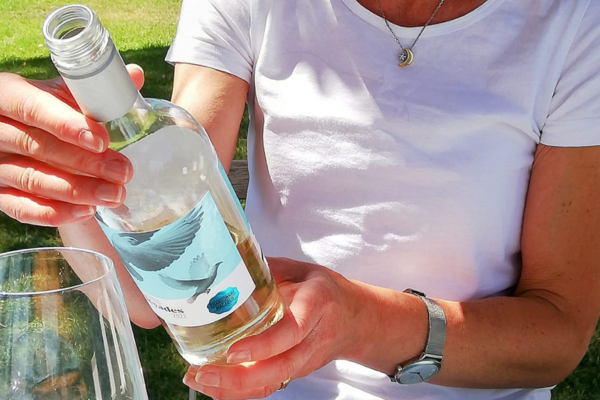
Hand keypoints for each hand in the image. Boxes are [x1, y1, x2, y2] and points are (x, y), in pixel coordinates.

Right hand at [0, 65, 142, 225]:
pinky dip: (55, 213)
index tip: (102, 141)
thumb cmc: (40, 108)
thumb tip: (135, 74)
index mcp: (8, 95)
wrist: (7, 129)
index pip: (32, 108)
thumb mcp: (58, 93)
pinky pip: (21, 208)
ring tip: (115, 194)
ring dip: (78, 192)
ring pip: (32, 181)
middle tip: (123, 172)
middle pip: (37, 148)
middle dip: (85, 164)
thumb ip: (92, 89)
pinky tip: (87, 211)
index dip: (65, 124)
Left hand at [183, 257, 363, 399]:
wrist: (355, 318)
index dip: (263, 346)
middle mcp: (312, 339)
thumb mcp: (301, 270)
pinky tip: (212, 384)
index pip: (292, 332)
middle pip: (279, 368)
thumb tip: (227, 262)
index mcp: (316, 305)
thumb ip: (268, 269)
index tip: (232, 351)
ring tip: (198, 379)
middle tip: (203, 373)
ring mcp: (304, 360)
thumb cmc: (323, 289)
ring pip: (271, 383)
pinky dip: (238, 391)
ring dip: (233, 389)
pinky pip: (268, 386)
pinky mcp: (295, 371)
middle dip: (239, 378)